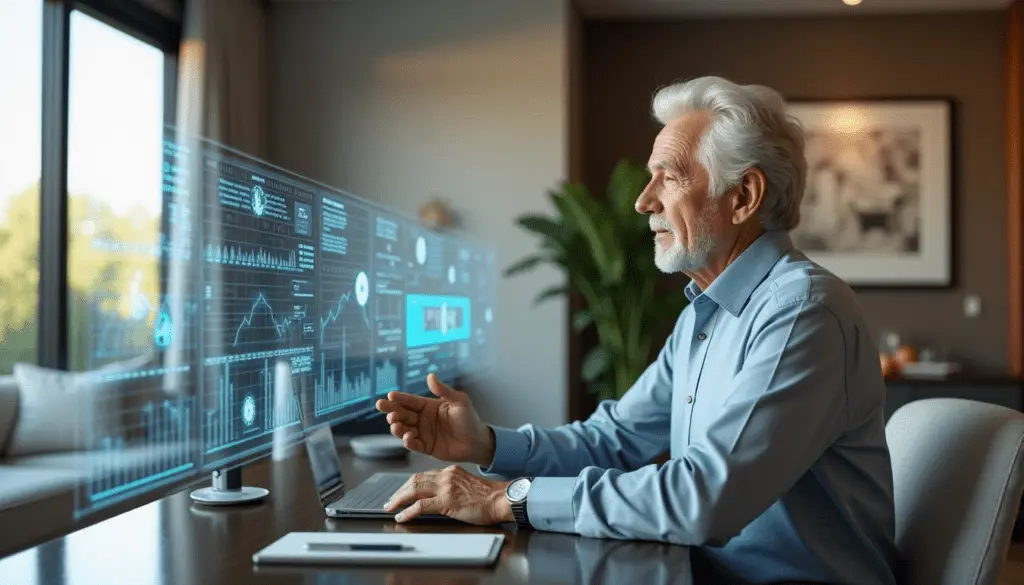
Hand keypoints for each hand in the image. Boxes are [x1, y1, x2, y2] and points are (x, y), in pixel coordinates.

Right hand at [375, 374, 494, 465]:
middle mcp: (422, 419)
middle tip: (383, 408)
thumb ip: (444, 390)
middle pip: (402, 414)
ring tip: (395, 424)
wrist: (477, 441)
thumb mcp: (459, 401)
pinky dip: (408, 441)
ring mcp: (423, 433)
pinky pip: (413, 444)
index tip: (390, 395)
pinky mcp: (425, 447)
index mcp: (428, 406)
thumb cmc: (469, 419)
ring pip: (403, 429)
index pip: (410, 401)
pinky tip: (407, 437)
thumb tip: (430, 376)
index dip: (399, 398)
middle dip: (391, 411)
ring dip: (396, 427)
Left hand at [384, 465, 512, 524]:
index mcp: (450, 471)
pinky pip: (421, 505)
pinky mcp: (447, 501)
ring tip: (391, 507)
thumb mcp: (466, 485)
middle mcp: (445, 476)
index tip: (401, 492)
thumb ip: (451, 487)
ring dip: (399, 499)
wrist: (501, 499)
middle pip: (414, 480)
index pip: (423, 475)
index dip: (408, 485)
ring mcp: (445, 488)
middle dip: (399, 491)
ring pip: (414, 489)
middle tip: (390, 501)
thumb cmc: (488, 497)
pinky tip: (402, 516)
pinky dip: (408, 511)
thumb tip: (435, 498)